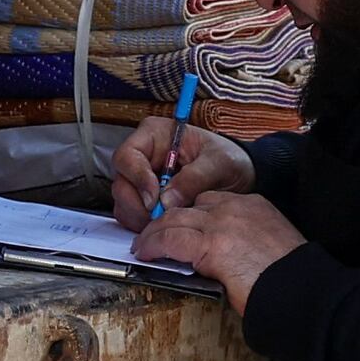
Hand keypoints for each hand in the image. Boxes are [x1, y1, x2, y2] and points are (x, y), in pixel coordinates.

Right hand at [111, 115, 255, 229]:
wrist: (238, 175)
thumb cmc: (228, 159)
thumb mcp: (218, 163)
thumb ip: (194, 178)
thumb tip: (167, 199)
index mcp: (155, 135)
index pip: (127, 156)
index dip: (137, 179)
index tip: (155, 199)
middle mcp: (143, 156)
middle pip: (121, 182)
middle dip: (137, 205)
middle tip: (159, 218)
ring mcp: (140, 179)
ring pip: (123, 202)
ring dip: (140, 217)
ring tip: (166, 222)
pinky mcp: (145, 199)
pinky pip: (132, 215)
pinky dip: (144, 224)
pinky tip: (165, 225)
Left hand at [135, 188, 302, 317]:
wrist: (302, 289)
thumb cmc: (290, 277)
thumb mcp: (269, 246)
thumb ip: (245, 241)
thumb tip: (224, 256)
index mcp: (254, 206)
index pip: (211, 201)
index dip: (191, 215)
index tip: (181, 227)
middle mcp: (236, 207)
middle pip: (189, 206)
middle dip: (167, 221)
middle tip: (153, 236)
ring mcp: (222, 222)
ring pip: (174, 220)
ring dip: (154, 233)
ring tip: (144, 246)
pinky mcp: (211, 244)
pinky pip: (171, 238)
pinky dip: (154, 245)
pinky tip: (147, 254)